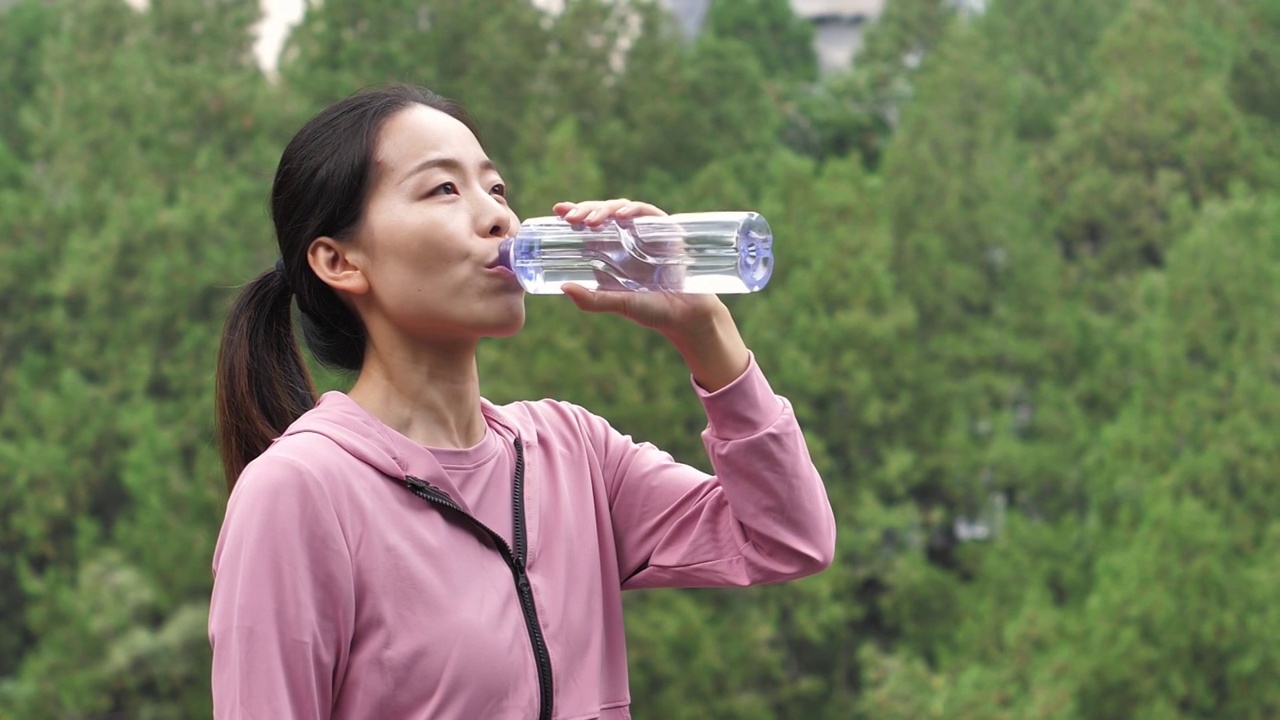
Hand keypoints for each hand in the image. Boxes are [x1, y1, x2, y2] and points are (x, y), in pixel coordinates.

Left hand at [553, 199, 749, 390]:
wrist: (686, 317)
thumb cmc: (652, 311)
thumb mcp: (618, 304)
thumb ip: (593, 300)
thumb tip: (564, 288)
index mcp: (612, 251)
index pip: (590, 225)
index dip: (575, 212)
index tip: (558, 209)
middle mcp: (628, 238)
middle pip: (603, 212)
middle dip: (586, 209)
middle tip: (570, 217)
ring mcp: (647, 233)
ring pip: (622, 209)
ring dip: (605, 209)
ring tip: (591, 220)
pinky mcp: (667, 231)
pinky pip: (648, 214)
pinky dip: (634, 211)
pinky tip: (621, 217)